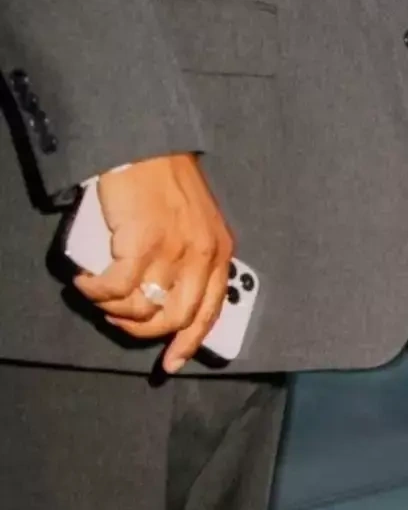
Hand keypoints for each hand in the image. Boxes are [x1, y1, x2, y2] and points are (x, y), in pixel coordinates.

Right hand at [73, 154, 235, 373]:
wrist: (147, 147)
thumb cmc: (167, 182)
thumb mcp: (197, 222)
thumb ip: (192, 256)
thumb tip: (168, 296)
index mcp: (220, 253)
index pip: (210, 311)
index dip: (190, 342)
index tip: (171, 362)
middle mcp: (202, 256)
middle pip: (176, 318)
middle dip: (145, 330)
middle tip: (120, 320)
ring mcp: (174, 250)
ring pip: (144, 308)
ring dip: (116, 311)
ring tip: (100, 297)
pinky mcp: (143, 243)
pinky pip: (116, 288)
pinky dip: (96, 292)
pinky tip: (85, 283)